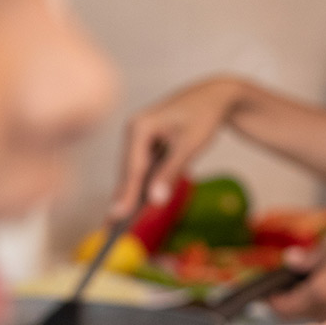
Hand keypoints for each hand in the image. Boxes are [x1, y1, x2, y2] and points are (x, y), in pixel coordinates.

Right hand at [110, 75, 252, 219]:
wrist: (214, 95)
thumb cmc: (203, 116)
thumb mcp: (189, 147)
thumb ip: (170, 173)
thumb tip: (154, 201)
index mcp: (140, 127)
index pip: (133, 169)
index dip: (126, 196)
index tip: (118, 218)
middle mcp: (133, 129)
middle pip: (128, 171)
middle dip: (123, 199)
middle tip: (112, 229)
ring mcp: (138, 135)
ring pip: (133, 171)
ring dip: (130, 194)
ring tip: (117, 223)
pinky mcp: (145, 140)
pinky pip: (141, 166)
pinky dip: (141, 184)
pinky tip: (136, 204)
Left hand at [266, 221, 325, 319]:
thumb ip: (310, 256)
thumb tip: (291, 260)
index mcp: (321, 292)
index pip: (284, 308)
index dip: (272, 300)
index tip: (269, 293)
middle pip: (301, 315)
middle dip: (295, 300)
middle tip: (297, 281)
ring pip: (321, 316)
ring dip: (316, 302)